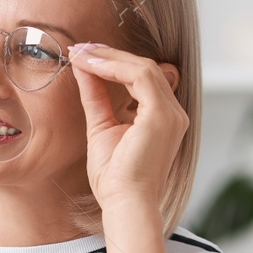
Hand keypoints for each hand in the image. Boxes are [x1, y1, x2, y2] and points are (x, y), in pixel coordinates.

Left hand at [67, 42, 186, 214]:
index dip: (114, 63)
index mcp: (163, 118)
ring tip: (81, 53)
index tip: (85, 56)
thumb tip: (83, 69)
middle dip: (110, 55)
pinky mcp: (162, 116)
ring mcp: (171, 114)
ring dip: (109, 57)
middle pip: (145, 68)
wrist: (124, 203)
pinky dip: (114, 67)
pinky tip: (90, 65)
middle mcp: (173, 113)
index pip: (143, 78)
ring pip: (143, 68)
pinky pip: (140, 77)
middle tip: (80, 48)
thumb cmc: (114, 178)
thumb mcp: (101, 127)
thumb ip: (97, 97)